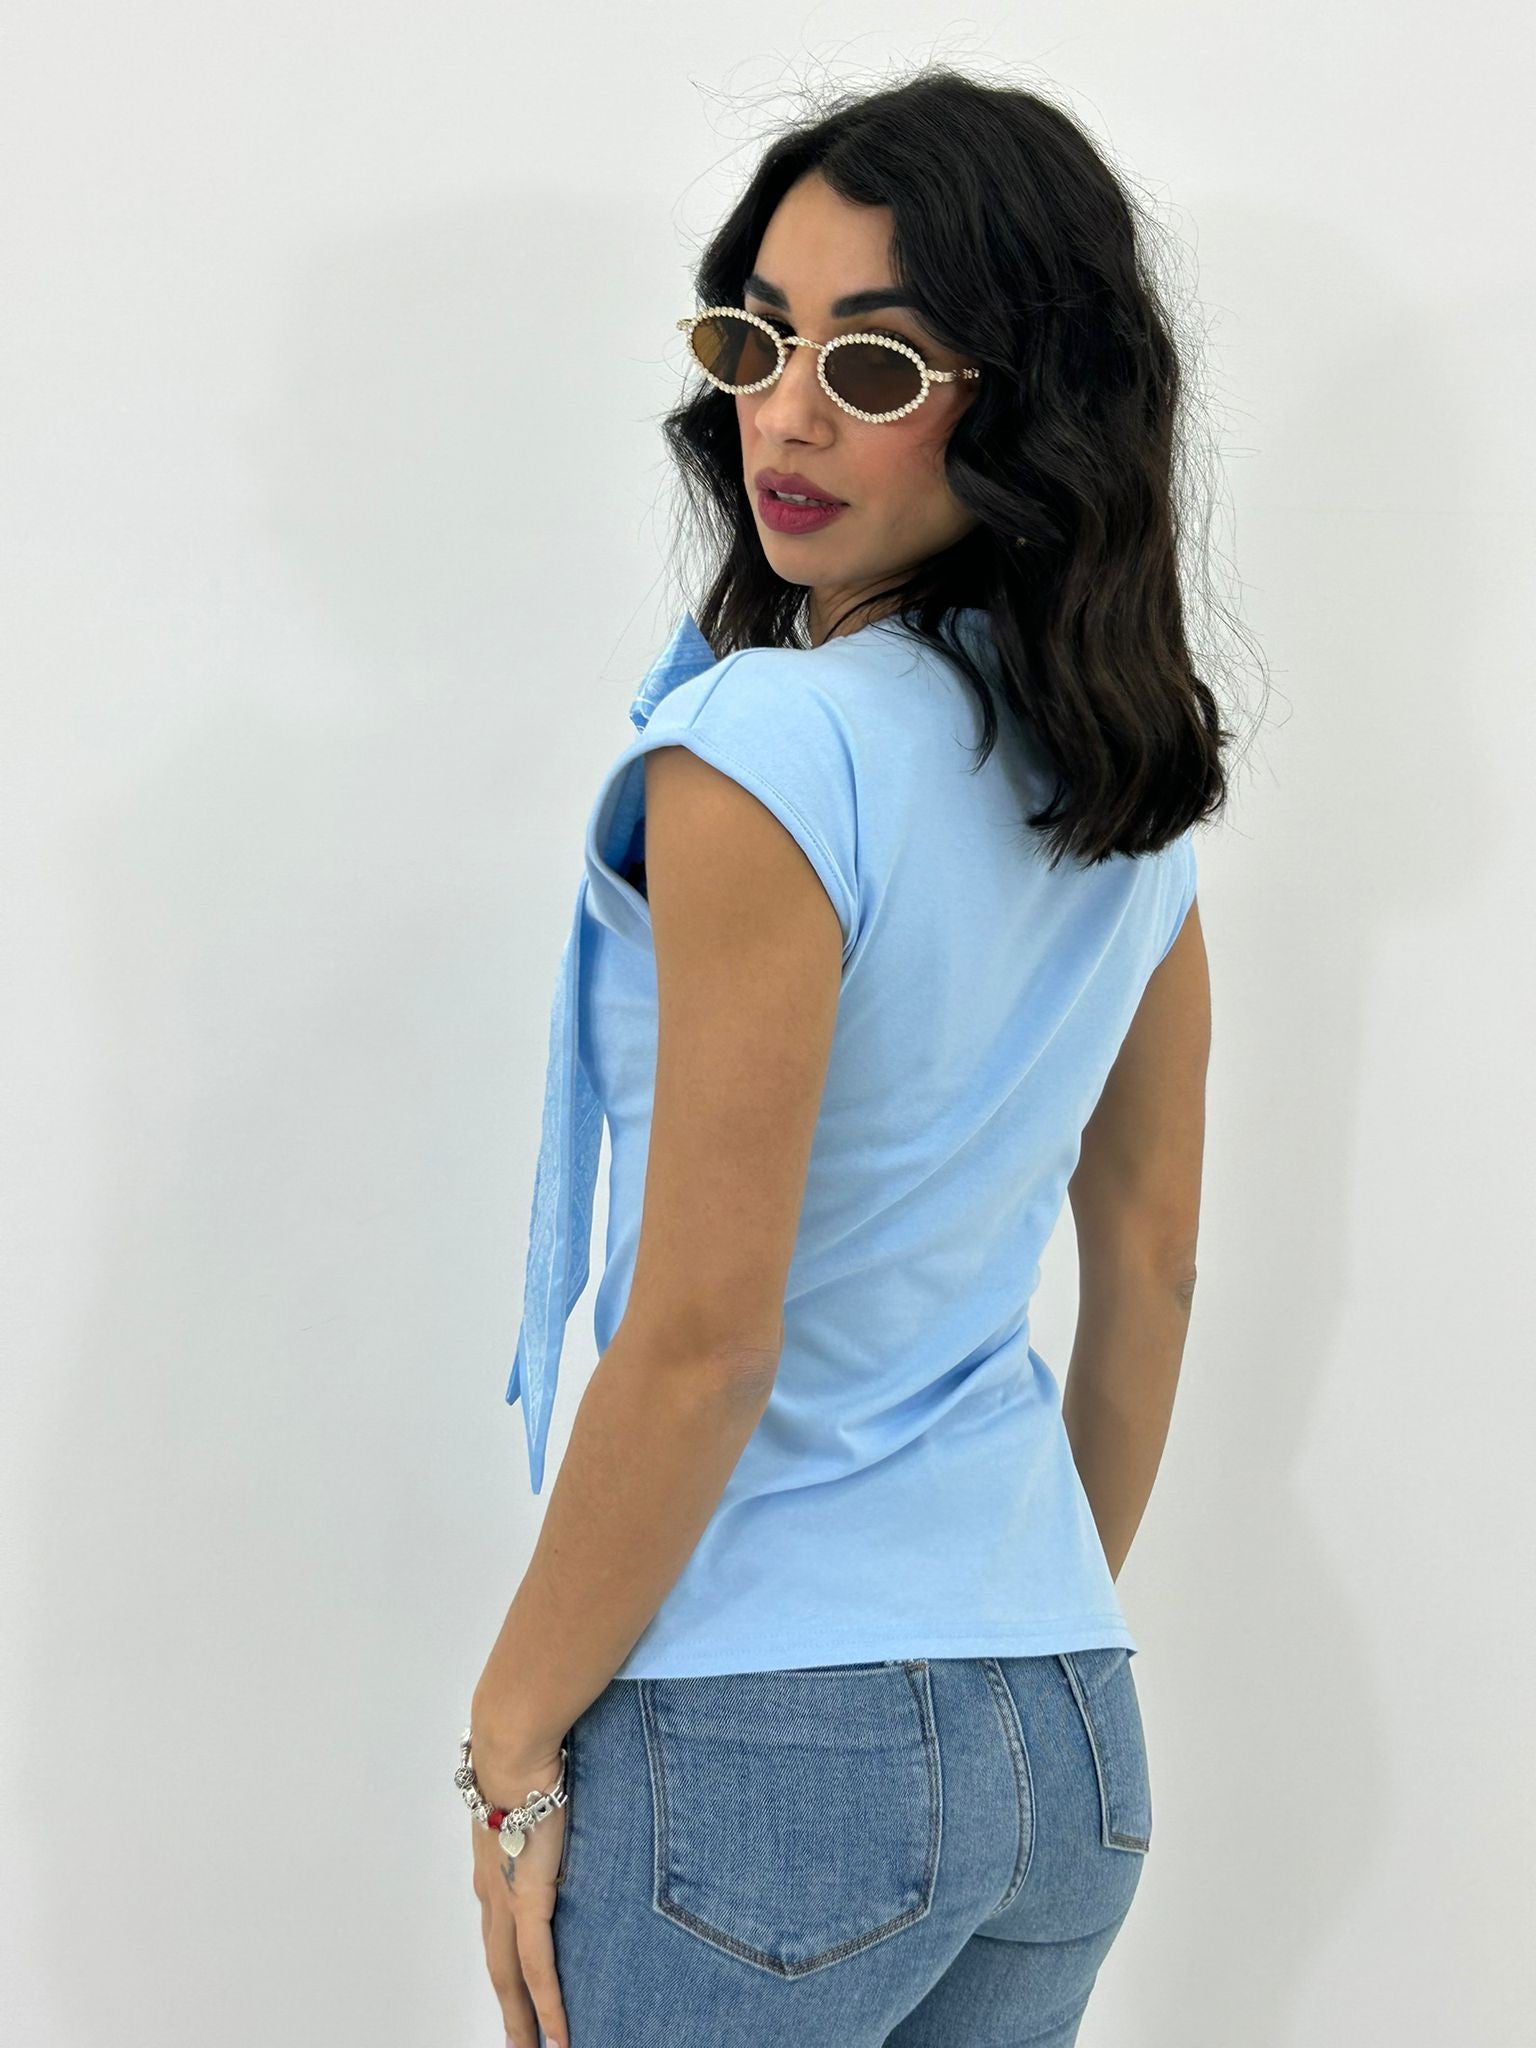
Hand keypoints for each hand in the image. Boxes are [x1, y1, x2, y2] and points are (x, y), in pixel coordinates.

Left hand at [469, 1735, 569, 2047]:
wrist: (513, 1745)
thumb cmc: (524, 1755)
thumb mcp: (530, 1794)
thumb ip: (538, 1814)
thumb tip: (554, 1805)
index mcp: (491, 1866)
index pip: (497, 1930)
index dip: (504, 1965)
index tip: (511, 1991)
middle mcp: (491, 1890)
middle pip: (498, 1966)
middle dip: (508, 2009)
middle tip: (519, 2044)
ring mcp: (506, 1899)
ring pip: (510, 1975)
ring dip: (521, 2017)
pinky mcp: (527, 1898)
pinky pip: (538, 1964)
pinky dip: (546, 2002)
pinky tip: (558, 2032)